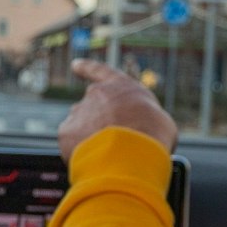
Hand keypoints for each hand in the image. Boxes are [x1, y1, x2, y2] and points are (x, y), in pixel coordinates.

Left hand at [58, 59, 177, 161]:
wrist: (133, 152)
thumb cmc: (152, 136)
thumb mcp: (159, 121)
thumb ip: (142, 120)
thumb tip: (139, 133)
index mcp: (121, 86)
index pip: (100, 71)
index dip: (87, 68)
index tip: (75, 65)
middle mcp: (97, 94)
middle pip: (92, 108)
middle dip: (96, 123)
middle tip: (111, 143)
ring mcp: (80, 111)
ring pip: (80, 127)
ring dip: (88, 139)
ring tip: (107, 156)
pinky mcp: (67, 131)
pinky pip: (70, 143)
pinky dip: (78, 152)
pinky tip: (94, 161)